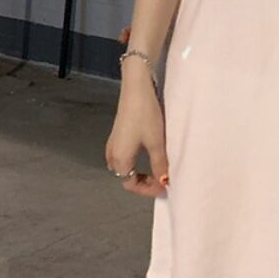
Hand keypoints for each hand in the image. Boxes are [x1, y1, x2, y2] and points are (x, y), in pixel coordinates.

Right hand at [105, 70, 169, 197]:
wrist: (137, 88)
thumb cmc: (146, 115)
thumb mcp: (156, 142)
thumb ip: (160, 165)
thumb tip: (165, 181)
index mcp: (120, 159)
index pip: (131, 185)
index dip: (149, 189)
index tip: (165, 188)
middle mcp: (112, 154)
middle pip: (125, 177)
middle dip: (143, 183)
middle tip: (162, 181)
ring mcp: (113, 142)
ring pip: (123, 167)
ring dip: (138, 172)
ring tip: (156, 170)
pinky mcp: (117, 133)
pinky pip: (123, 156)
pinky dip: (134, 162)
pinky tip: (146, 155)